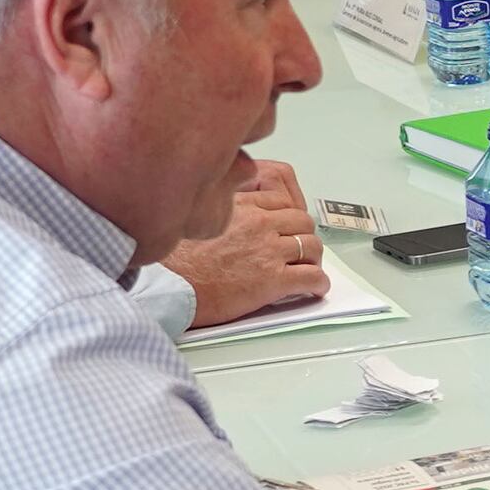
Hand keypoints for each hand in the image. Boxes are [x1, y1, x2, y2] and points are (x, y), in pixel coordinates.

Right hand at [158, 161, 321, 320]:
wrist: (170, 288)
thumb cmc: (177, 262)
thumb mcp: (196, 218)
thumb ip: (219, 211)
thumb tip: (235, 219)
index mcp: (240, 206)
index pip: (281, 201)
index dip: (287, 217)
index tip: (286, 229)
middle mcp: (258, 223)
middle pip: (302, 221)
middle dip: (303, 236)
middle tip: (299, 251)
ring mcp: (268, 250)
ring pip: (311, 246)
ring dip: (312, 259)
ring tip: (307, 270)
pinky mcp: (272, 279)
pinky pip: (312, 277)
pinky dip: (318, 284)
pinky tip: (313, 289)